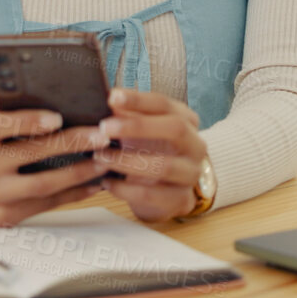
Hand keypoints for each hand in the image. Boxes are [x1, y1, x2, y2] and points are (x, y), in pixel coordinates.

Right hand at [0, 107, 108, 226]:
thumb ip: (8, 116)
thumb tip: (57, 101)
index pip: (0, 125)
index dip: (28, 121)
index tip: (57, 117)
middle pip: (30, 156)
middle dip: (70, 145)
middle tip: (101, 135)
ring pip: (42, 185)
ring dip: (78, 173)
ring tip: (104, 160)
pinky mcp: (4, 217)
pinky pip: (45, 205)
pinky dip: (72, 194)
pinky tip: (93, 182)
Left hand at [94, 89, 206, 221]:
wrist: (169, 190)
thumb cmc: (151, 151)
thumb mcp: (141, 130)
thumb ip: (127, 114)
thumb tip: (107, 99)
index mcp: (186, 120)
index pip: (165, 104)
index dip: (139, 100)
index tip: (112, 97)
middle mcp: (195, 145)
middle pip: (175, 129)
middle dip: (138, 126)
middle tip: (104, 127)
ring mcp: (191, 174)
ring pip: (164, 166)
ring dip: (127, 161)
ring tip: (100, 157)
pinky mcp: (181, 200)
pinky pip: (152, 195)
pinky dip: (126, 189)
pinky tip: (107, 183)